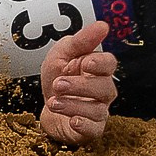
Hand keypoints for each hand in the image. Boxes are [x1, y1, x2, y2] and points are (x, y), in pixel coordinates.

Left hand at [37, 20, 118, 146]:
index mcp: (96, 70)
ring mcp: (98, 111)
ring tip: (54, 101)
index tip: (85, 63)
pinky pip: (94, 129)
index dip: (100, 63)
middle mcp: (101, 90)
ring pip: (98, 109)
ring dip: (73, 104)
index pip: (110, 64)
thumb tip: (102, 26)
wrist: (45, 108)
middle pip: (105, 87)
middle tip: (59, 84)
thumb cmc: (56, 80)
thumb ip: (80, 41)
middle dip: (80, 85)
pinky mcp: (91, 129)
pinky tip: (72, 119)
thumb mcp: (61, 55)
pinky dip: (84, 125)